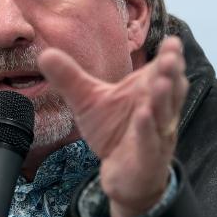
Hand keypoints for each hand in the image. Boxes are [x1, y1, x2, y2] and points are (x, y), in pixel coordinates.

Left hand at [38, 36, 187, 216]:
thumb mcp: (89, 101)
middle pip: (169, 89)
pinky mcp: (147, 158)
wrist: (123, 175)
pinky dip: (147, 130)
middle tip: (170, 55)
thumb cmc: (114, 132)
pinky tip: (143, 115)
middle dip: (170, 73)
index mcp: (148, 93)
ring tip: (160, 82)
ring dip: (163, 98)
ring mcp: (156, 136)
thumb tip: (45, 54)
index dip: (169, 56)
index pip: (162, 72)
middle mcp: (158, 111)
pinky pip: (149, 142)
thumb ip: (70, 78)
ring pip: (163, 114)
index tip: (172, 40)